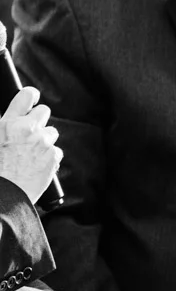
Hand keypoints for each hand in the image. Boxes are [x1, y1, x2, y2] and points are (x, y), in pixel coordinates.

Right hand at [0, 87, 61, 203]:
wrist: (3, 195)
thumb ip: (4, 127)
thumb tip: (11, 122)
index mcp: (8, 124)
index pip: (25, 95)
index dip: (31, 94)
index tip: (32, 98)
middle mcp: (27, 129)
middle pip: (44, 111)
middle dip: (38, 120)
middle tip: (30, 132)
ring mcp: (43, 142)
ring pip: (51, 132)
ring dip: (44, 140)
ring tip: (29, 154)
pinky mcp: (53, 156)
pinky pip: (55, 151)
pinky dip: (48, 157)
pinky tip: (36, 166)